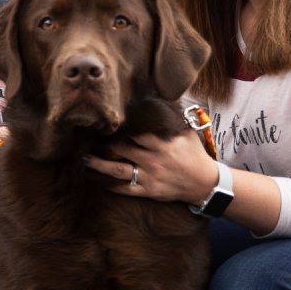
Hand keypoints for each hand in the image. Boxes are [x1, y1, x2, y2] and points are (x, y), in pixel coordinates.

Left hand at [83, 129, 216, 203]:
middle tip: (89, 141)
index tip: (107, 126)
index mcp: (162, 144)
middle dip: (105, 145)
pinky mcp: (149, 191)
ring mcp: (150, 177)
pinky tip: (100, 182)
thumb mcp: (188, 134)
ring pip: (119, 170)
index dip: (120, 130)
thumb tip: (165, 98)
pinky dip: (112, 186)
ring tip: (85, 160)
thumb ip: (175, 119)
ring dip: (100, 165)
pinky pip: (126, 189)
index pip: (135, 134)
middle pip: (122, 150)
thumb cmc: (195, 156)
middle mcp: (153, 160)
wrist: (205, 183)